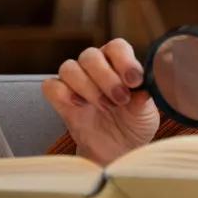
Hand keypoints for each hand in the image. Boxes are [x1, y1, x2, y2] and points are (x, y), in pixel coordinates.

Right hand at [42, 39, 159, 164]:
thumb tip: (142, 90)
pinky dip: (64, 93)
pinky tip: (80, 106)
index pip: (116, 47)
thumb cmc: (133, 126)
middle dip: (106, 78)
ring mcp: (76, 82)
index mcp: (119, 64)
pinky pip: (51, 86)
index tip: (134, 81)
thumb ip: (143, 100)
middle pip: (90, 55)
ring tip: (106, 107)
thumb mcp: (146, 115)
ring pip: (69, 68)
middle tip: (120, 99)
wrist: (116, 151)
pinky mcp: (61, 99)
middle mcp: (95, 68)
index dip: (124, 60)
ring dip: (88, 87)